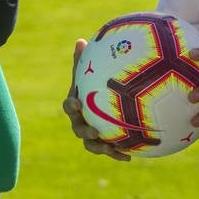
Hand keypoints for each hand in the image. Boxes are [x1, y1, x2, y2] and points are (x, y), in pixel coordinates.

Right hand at [62, 38, 131, 160]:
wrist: (103, 99)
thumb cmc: (95, 82)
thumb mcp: (91, 70)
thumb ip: (85, 59)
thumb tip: (81, 41)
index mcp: (75, 104)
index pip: (68, 106)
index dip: (71, 106)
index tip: (76, 104)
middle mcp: (80, 121)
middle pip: (78, 129)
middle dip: (85, 132)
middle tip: (95, 132)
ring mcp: (92, 133)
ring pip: (92, 145)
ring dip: (101, 148)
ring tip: (112, 149)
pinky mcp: (105, 142)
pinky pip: (109, 150)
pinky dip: (117, 154)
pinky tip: (129, 157)